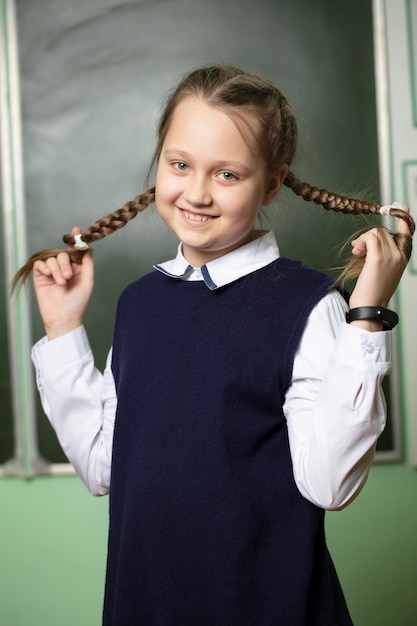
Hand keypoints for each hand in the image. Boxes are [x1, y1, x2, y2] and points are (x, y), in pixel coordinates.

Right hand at [33, 227, 93, 339]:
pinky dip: (45, 267)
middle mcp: (64, 267)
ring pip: (52, 258)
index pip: (75, 251)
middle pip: (63, 253)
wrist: (63, 317)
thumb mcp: (88, 281)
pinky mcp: (40, 276)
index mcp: (77, 268)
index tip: (76, 230)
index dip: (75, 240)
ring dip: (57, 269)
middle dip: (65, 264)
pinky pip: (40, 263)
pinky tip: (49, 275)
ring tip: (61, 283)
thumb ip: (88, 263)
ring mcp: (52, 271)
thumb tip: (88, 247)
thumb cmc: (78, 302)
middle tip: (67, 277)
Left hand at [348, 208, 410, 329]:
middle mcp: (400, 255)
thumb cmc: (373, 292)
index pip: (407, 233)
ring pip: (376, 232)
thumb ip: (382, 255)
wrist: (370, 306)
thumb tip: (371, 240)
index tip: (402, 208)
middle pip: (384, 231)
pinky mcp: (378, 258)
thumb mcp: (383, 270)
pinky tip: (357, 252)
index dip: (403, 219)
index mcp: (403, 258)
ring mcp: (391, 256)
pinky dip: (361, 242)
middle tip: (359, 249)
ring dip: (363, 240)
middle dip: (369, 236)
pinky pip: (370, 237)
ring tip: (357, 252)